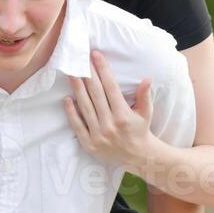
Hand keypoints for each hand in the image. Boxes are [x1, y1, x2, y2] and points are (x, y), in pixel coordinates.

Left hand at [64, 49, 154, 169]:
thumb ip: (144, 95)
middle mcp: (110, 124)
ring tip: (71, 74)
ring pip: (85, 107)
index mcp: (124, 115)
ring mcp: (98, 135)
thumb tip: (146, 78)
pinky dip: (71, 113)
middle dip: (88, 74)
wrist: (138, 157)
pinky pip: (78, 126)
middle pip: (96, 94)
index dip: (103, 69)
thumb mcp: (146, 112)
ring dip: (77, 89)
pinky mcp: (89, 144)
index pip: (110, 87)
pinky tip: (66, 99)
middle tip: (80, 59)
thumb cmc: (140, 130)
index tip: (96, 55)